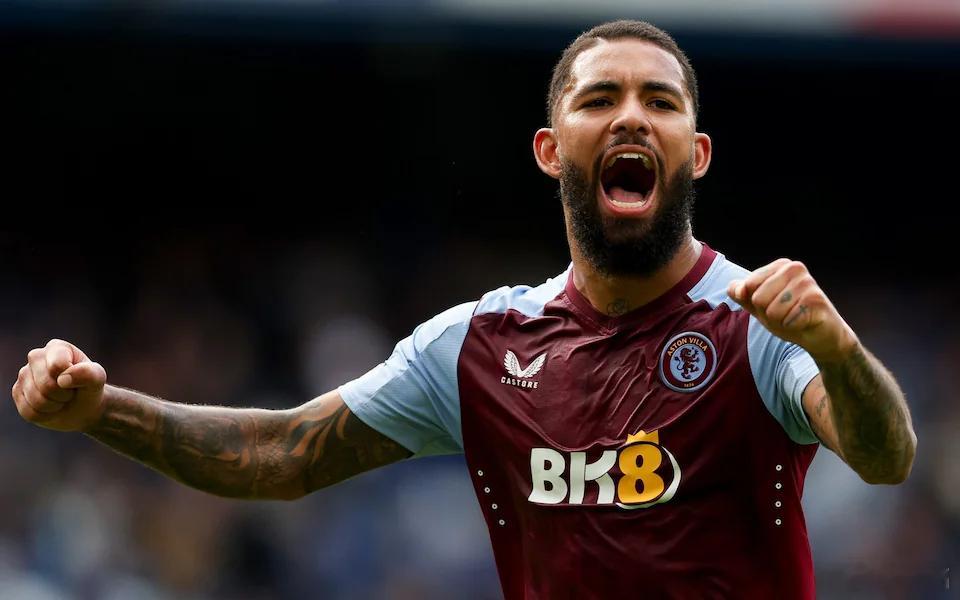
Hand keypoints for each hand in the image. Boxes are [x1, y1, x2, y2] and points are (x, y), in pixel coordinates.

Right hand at [12, 339, 107, 431]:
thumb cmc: (90, 388)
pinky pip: (29, 412)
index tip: (78, 381)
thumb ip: (88, 373)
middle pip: (46, 385)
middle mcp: (36, 357)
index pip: (57, 366)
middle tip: (70, 393)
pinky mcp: (17, 393)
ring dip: (54, 406)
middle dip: (63, 395)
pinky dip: (44, 415)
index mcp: (56, 348)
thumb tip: (62, 379)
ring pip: (36, 400)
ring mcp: (24, 375)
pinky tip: (50, 408)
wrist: (83, 407)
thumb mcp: (97, 379)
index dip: (71, 380)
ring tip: (61, 399)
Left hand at [728, 259, 858, 363]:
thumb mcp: (760, 305)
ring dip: (781, 321)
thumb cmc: (789, 317)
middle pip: (758, 298)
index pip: (748, 286)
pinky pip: (787, 320)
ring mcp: (807, 282)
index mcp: (780, 266)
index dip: (756, 304)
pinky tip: (804, 322)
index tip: (773, 305)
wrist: (820, 336)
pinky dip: (792, 327)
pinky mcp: (816, 300)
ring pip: (772, 311)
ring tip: (794, 318)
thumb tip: (735, 289)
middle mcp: (794, 268)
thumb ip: (742, 294)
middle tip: (786, 314)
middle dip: (768, 314)